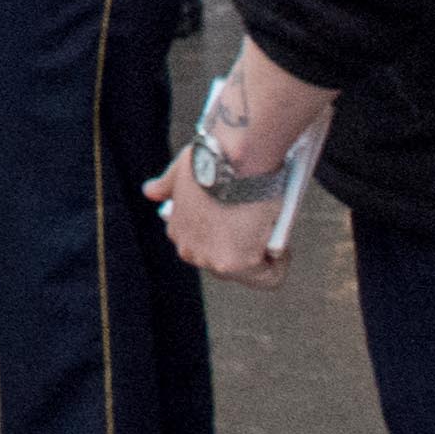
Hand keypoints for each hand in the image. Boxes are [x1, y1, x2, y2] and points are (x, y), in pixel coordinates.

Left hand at [142, 45, 332, 280]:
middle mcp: (190, 250)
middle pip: (226, 261)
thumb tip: (150, 191)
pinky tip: (284, 243)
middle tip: (261, 223)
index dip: (230, 234)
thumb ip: (166, 186)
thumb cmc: (213, 158)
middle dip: (246, 247)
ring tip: (271, 228)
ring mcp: (212, 260)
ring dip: (264, 254)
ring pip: (249, 271)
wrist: (234, 156)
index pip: (207, 245)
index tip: (245, 218)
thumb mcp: (181, 173)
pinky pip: (270, 277)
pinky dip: (282, 263)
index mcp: (178, 231)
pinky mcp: (238, 264)